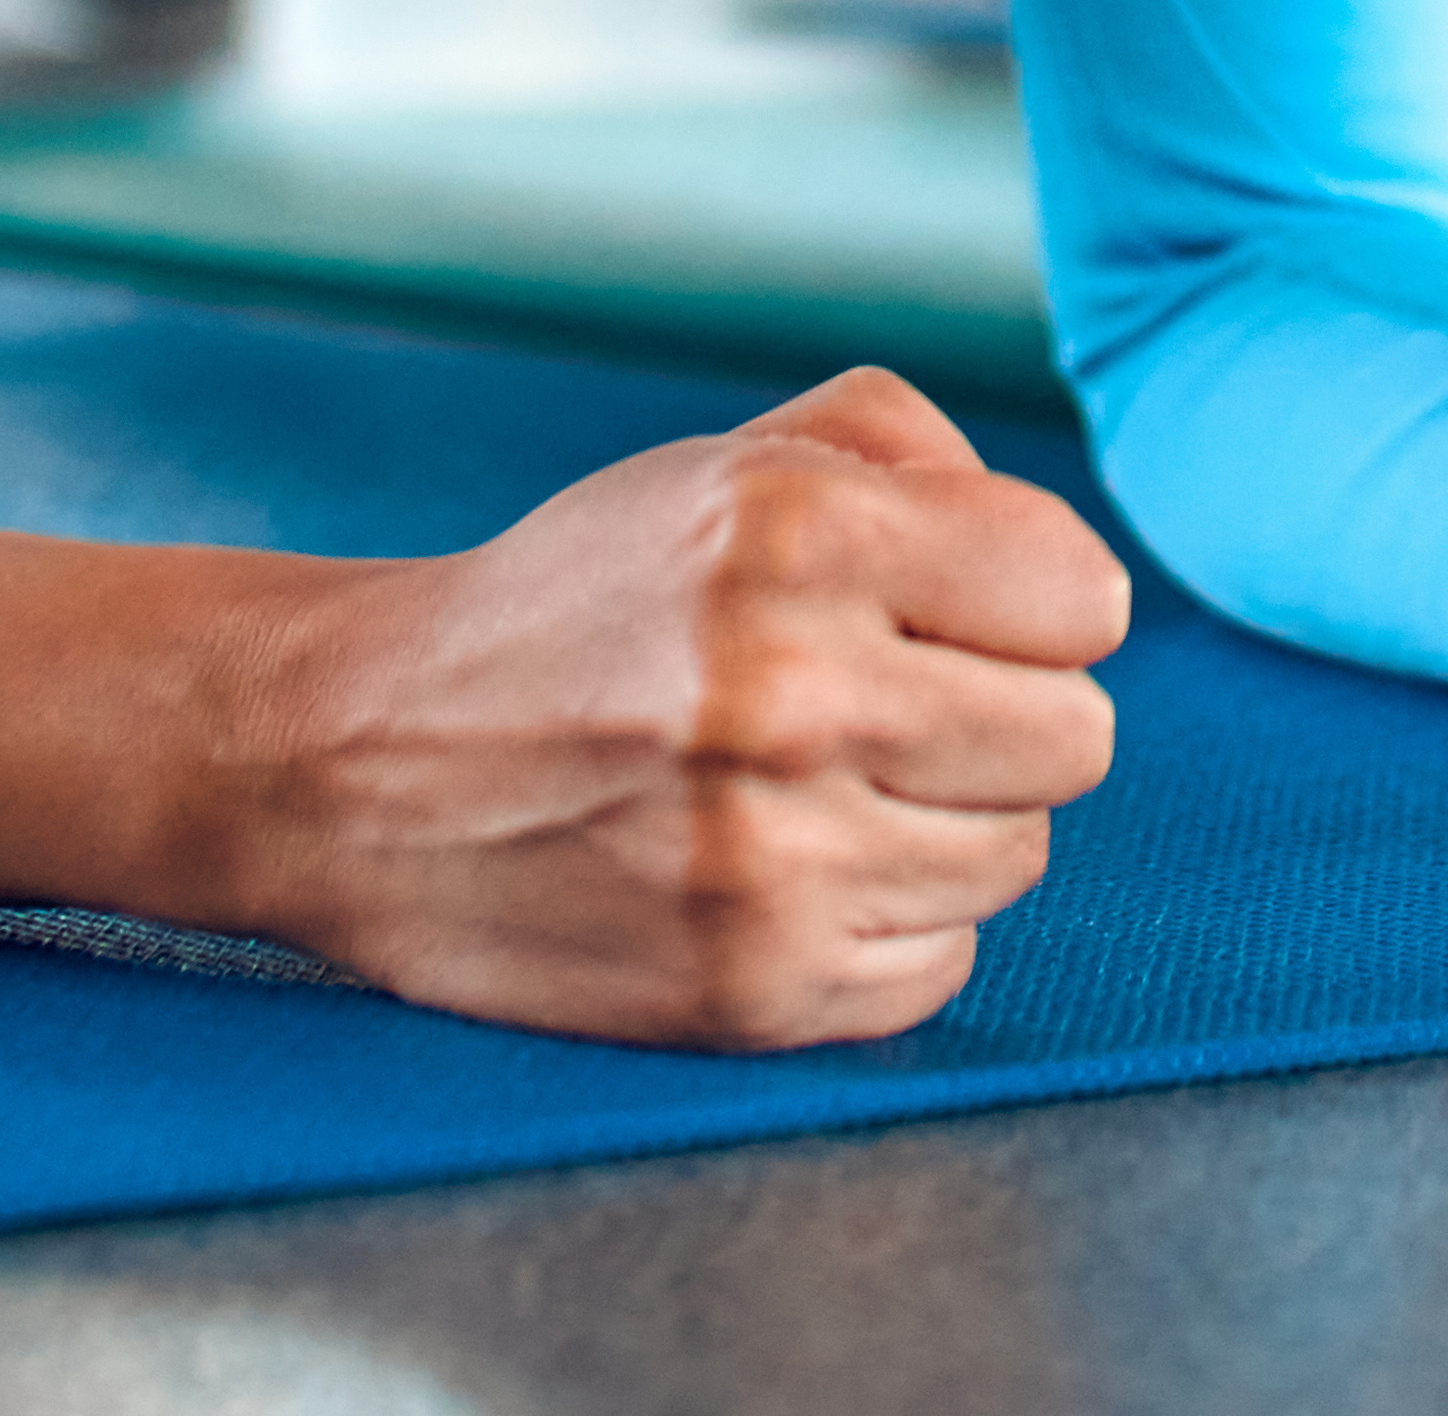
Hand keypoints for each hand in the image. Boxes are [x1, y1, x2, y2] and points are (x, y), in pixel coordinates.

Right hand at [198, 368, 1128, 1047]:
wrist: (362, 765)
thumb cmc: (585, 598)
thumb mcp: (736, 457)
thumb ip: (925, 458)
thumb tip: (1082, 581)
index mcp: (799, 532)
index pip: (1085, 596)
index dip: (1032, 603)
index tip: (956, 614)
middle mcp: (792, 695)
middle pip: (1076, 738)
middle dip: (1002, 713)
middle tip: (890, 705)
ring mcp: (772, 858)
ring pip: (1018, 854)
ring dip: (943, 819)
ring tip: (817, 785)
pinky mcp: (753, 990)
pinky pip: (941, 962)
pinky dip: (887, 921)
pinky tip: (786, 869)